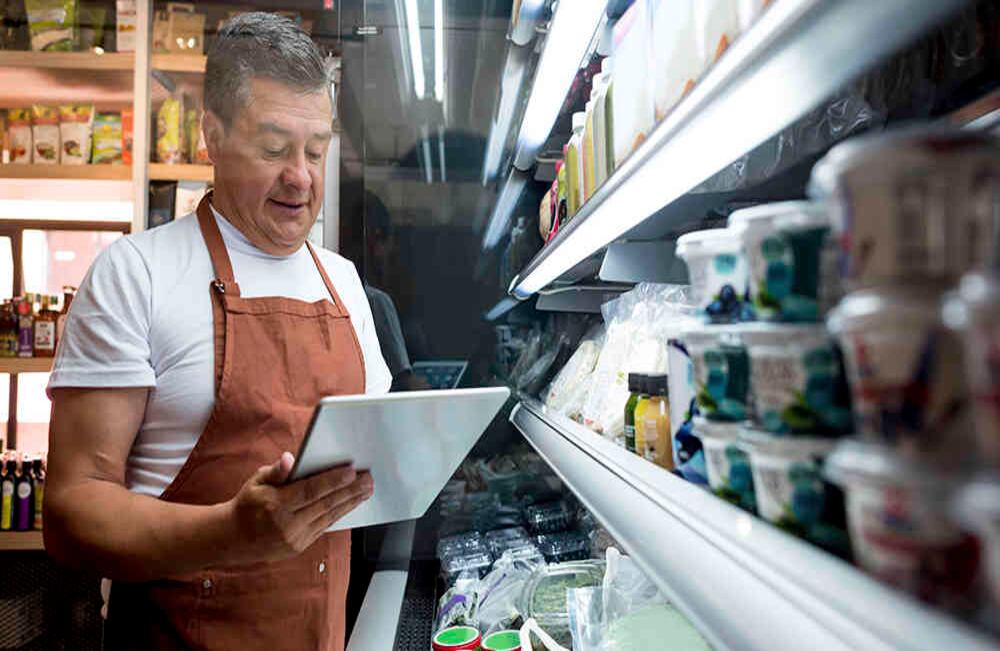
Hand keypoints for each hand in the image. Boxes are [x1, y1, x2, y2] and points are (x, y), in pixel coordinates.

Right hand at [225, 452, 373, 563]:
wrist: (232, 539)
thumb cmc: (247, 504)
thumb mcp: (255, 482)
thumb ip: (275, 471)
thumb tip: (290, 459)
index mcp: (275, 504)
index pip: (310, 491)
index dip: (332, 481)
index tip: (352, 471)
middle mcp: (286, 524)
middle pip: (325, 504)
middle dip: (350, 491)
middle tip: (369, 479)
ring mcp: (294, 538)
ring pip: (328, 517)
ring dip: (350, 502)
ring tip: (367, 490)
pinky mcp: (299, 546)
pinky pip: (324, 526)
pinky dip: (339, 513)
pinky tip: (351, 503)